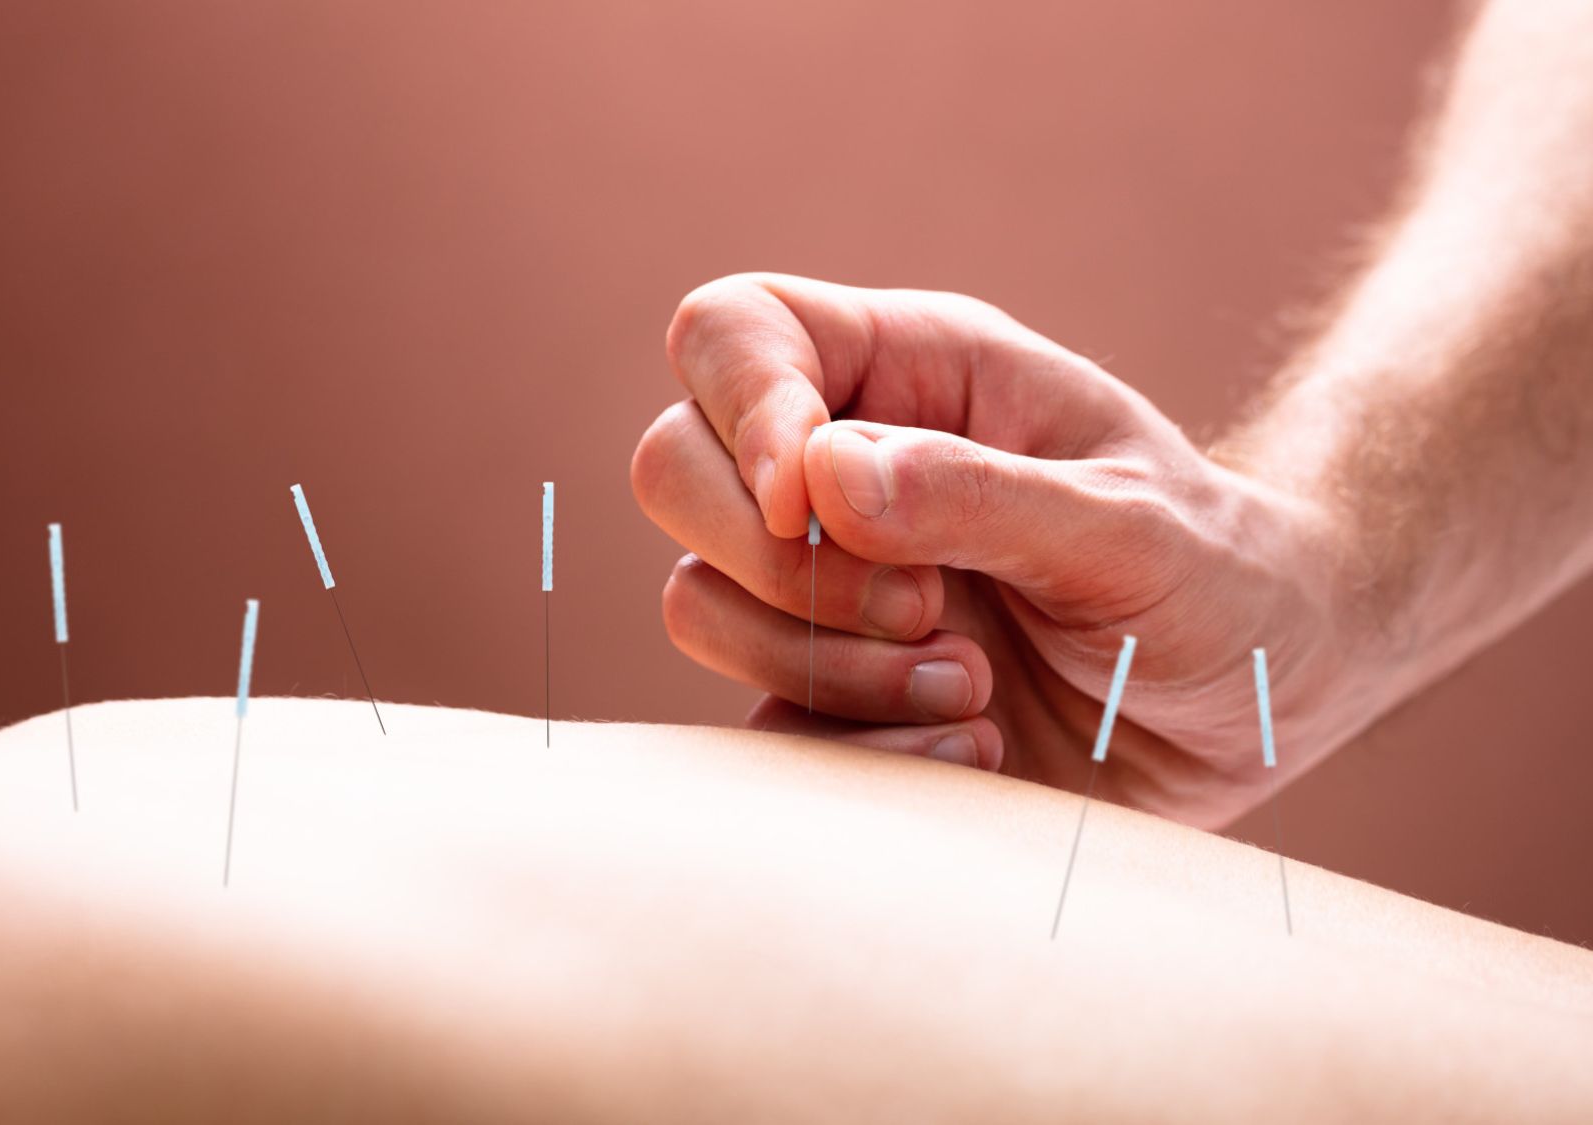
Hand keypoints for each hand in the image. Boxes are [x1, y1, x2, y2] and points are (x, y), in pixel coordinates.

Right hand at [632, 273, 1361, 826]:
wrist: (1258, 706)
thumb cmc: (1217, 576)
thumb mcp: (1133, 525)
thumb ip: (982, 493)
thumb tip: (817, 477)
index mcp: (910, 373)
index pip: (734, 332)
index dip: (742, 408)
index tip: (809, 501)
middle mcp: (841, 468)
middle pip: (672, 466)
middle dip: (780, 560)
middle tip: (924, 606)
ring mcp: (822, 586)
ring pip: (696, 601)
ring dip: (826, 663)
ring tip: (975, 686)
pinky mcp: (828, 696)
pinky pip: (759, 719)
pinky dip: (855, 746)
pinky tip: (974, 746)